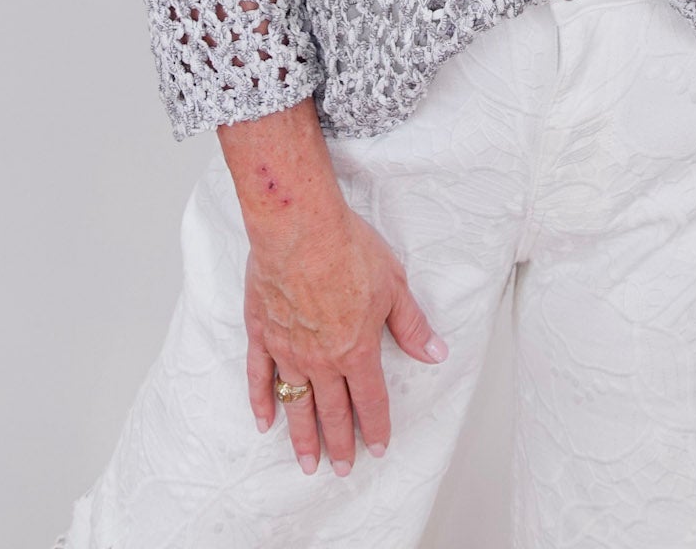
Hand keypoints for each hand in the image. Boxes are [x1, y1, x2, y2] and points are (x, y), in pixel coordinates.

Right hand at [243, 200, 448, 475]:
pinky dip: (262, 402)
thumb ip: (411, 324)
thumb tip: (436, 353)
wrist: (299, 226)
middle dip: (340, 443)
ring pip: (297, 404)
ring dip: (303, 437)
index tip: (377, 449)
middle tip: (342, 469)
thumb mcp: (394, 284)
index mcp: (357, 350)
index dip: (377, 427)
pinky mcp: (261, 332)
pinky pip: (259, 377)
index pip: (371, 400)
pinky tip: (265, 422)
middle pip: (333, 411)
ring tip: (308, 464)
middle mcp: (322, 359)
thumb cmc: (347, 248)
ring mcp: (288, 349)